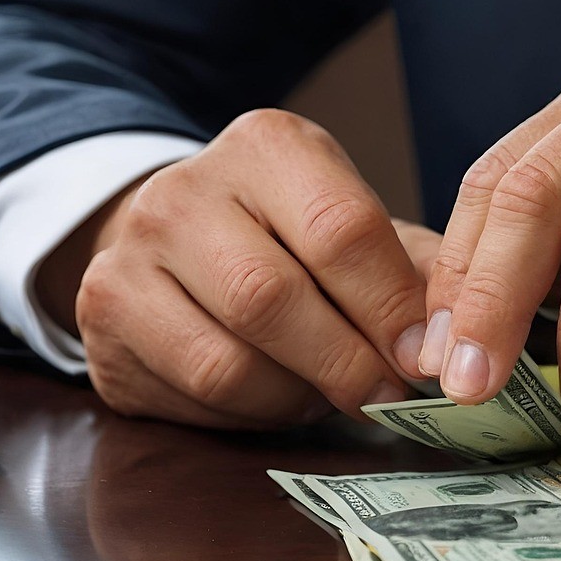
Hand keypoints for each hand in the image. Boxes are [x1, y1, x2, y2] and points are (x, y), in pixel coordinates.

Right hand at [41, 109, 434, 428]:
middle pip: (271, 299)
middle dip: (344, 363)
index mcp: (267, 146)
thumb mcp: (357, 226)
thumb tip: (459, 338)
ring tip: (332, 395)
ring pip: (225, 362)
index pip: (340, 230)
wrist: (175, 236)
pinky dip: (250, 413)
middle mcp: (183, 191)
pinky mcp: (101, 325)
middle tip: (387, 396)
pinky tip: (276, 395)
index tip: (425, 356)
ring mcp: (127, 258)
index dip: (391, 307)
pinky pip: (191, 396)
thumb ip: (417, 271)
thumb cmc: (291, 238)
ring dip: (296, 397)